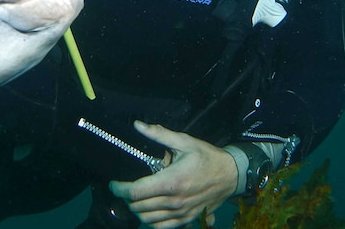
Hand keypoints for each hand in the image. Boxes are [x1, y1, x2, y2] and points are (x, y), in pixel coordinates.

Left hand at [108, 121, 237, 227]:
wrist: (231, 175)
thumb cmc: (207, 158)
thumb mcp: (184, 141)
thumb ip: (159, 134)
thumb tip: (138, 126)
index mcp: (171, 181)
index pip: (136, 192)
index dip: (119, 189)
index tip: (113, 185)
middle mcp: (174, 201)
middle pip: (138, 207)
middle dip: (126, 198)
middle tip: (125, 188)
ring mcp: (181, 214)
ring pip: (148, 220)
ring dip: (137, 210)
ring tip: (136, 198)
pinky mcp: (187, 220)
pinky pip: (161, 227)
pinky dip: (151, 221)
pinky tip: (150, 210)